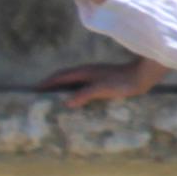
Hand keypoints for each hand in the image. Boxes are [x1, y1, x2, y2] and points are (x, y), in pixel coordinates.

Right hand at [41, 56, 166, 104]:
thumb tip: (66, 102)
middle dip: (52, 86)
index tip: (34, 90)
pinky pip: (83, 87)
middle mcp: (87, 73)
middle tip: (41, 99)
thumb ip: (85, 94)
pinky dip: (75, 94)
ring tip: (55, 103)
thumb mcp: (102, 89)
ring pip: (74, 83)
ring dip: (63, 90)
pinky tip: (78, 103)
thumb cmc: (122, 81)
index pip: (59, 76)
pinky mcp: (103, 82)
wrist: (142, 76)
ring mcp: (95, 77)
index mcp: (84, 72)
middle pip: (64, 78)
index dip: (47, 83)